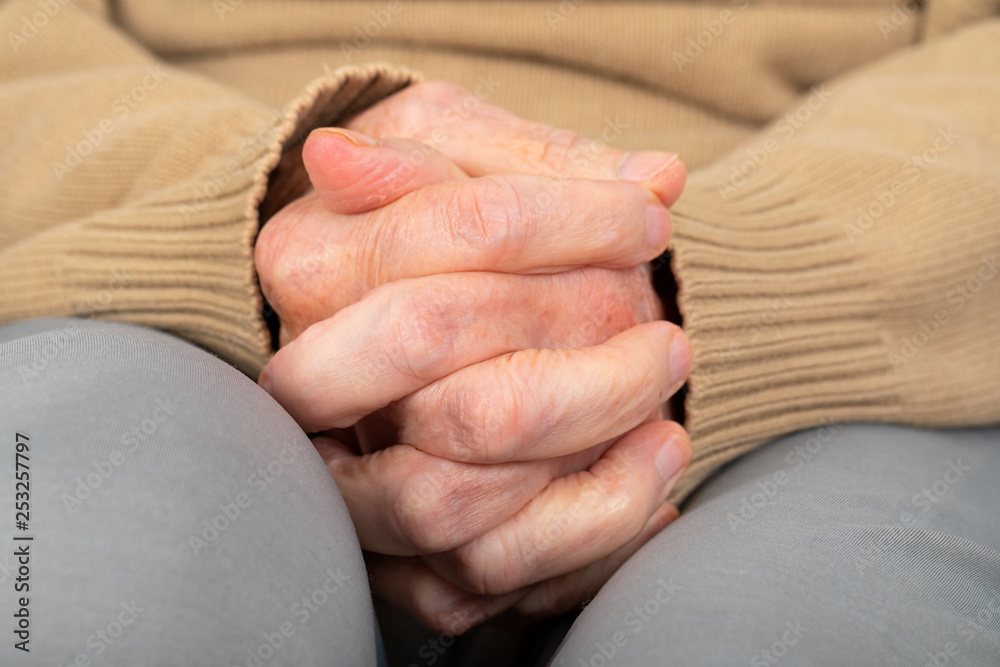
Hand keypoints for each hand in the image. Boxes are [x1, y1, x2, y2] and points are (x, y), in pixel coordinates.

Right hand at [255, 82, 691, 628]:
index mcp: (312, 262)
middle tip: (667, 328)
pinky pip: (487, 569)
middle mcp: (312, 383)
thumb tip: (659, 175)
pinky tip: (647, 473)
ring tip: (666, 405)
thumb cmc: (427, 218)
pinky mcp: (393, 554)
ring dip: (589, 453)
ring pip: (454, 498)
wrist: (383, 322)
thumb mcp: (457, 146)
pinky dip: (586, 531)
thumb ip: (541, 158)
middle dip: (588, 353)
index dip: (575, 221)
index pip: (456, 234)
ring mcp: (346, 477)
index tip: (650, 215)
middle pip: (451, 372)